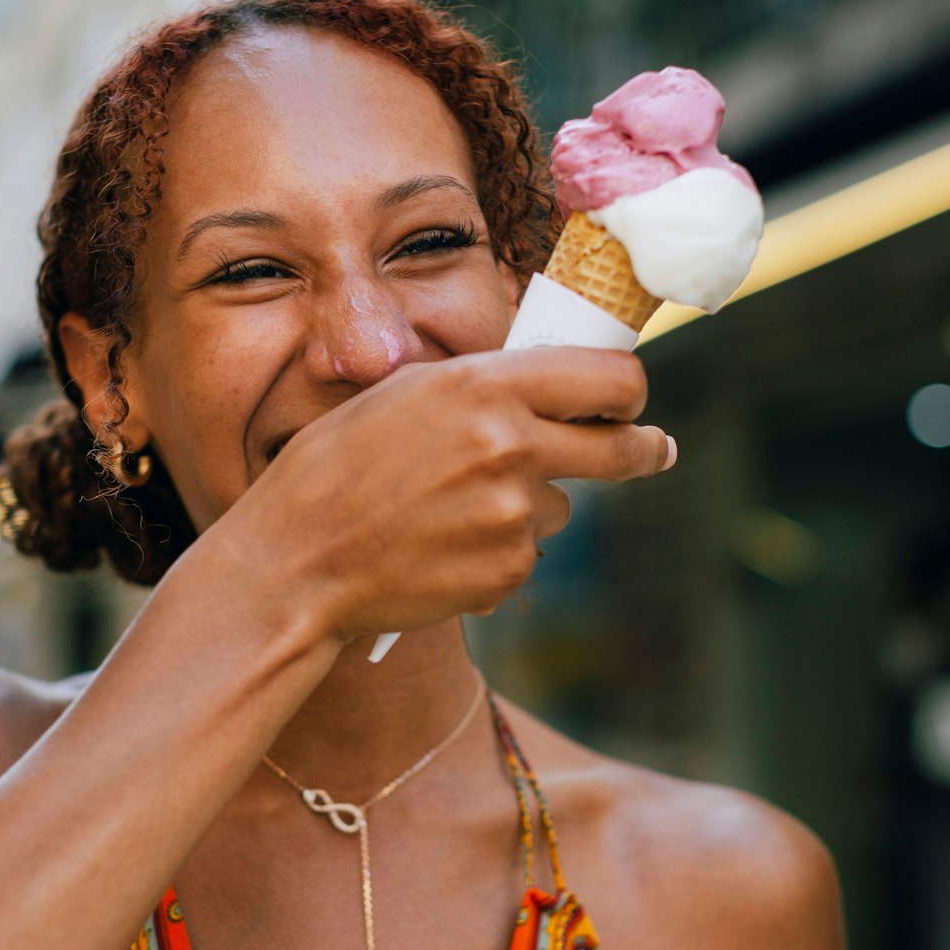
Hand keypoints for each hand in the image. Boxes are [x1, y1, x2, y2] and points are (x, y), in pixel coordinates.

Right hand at [217, 345, 673, 644]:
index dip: (629, 390)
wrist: (297, 563)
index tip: (629, 402)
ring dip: (530, 504)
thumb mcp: (405, 394)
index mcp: (483, 386)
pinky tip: (440, 546)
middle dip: (644, 448)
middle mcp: (509, 446)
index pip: (610, 377)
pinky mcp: (506, 572)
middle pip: (622, 447)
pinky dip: (497, 551)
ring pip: (561, 504)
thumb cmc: (335, 469)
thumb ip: (486, 387)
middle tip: (652, 450)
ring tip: (452, 508)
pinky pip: (526, 553)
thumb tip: (555, 388)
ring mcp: (512, 516)